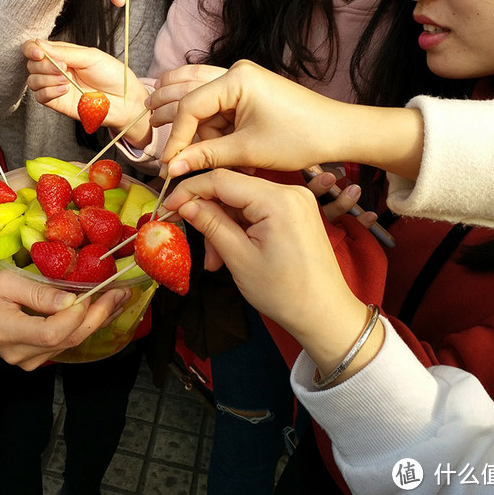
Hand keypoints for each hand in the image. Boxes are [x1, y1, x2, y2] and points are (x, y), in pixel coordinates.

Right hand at [0, 270, 130, 369]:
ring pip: (71, 344)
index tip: (89, 294)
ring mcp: (29, 361)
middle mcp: (21, 354)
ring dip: (98, 320)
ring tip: (119, 298)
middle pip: (67, 340)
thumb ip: (36, 293)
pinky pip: (65, 345)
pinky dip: (85, 326)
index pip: (50, 333)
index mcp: (8, 332)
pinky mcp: (36, 360)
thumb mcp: (2, 282)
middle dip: (98, 315)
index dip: (74, 316)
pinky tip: (101, 310)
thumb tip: (71, 300)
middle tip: (120, 292)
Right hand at [23, 40, 149, 144]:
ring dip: (46, 79)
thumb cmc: (112, 74)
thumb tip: (40, 45)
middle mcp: (55, 68)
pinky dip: (49, 92)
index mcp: (62, 53)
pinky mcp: (57, 102)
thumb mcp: (90, 56)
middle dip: (44, 65)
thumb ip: (65, 51)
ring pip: (33, 80)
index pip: (36, 47)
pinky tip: (64, 90)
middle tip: (63, 67)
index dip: (31, 49)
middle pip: (31, 64)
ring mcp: (55, 85)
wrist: (125, 99)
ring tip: (66, 80)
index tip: (38, 53)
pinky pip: (40, 97)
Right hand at [160, 60, 353, 177]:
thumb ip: (205, 156)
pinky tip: (189, 126)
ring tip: (156, 120)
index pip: (190, 105)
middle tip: (147, 127)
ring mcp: (242, 78)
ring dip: (182, 110)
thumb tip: (171, 167)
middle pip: (187, 86)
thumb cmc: (299, 138)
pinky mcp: (248, 88)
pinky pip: (214, 97)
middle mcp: (236, 71)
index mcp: (237, 79)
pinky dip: (202, 114)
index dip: (176, 136)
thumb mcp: (247, 150)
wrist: (338, 132)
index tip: (168, 162)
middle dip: (167, 109)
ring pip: (198, 89)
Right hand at [165, 169, 376, 374]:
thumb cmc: (284, 292)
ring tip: (216, 261)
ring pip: (243, 202)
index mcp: (277, 199)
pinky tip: (232, 251)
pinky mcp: (296, 211)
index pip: (222, 179)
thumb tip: (184, 204)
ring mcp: (295, 200)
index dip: (190, 191)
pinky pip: (258, 210)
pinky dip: (240, 227)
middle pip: (232, 190)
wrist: (326, 315)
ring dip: (223, 226)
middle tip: (197, 247)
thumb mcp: (239, 258)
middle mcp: (289, 191)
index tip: (167, 207)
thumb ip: (210, 224)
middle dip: (209, 216)